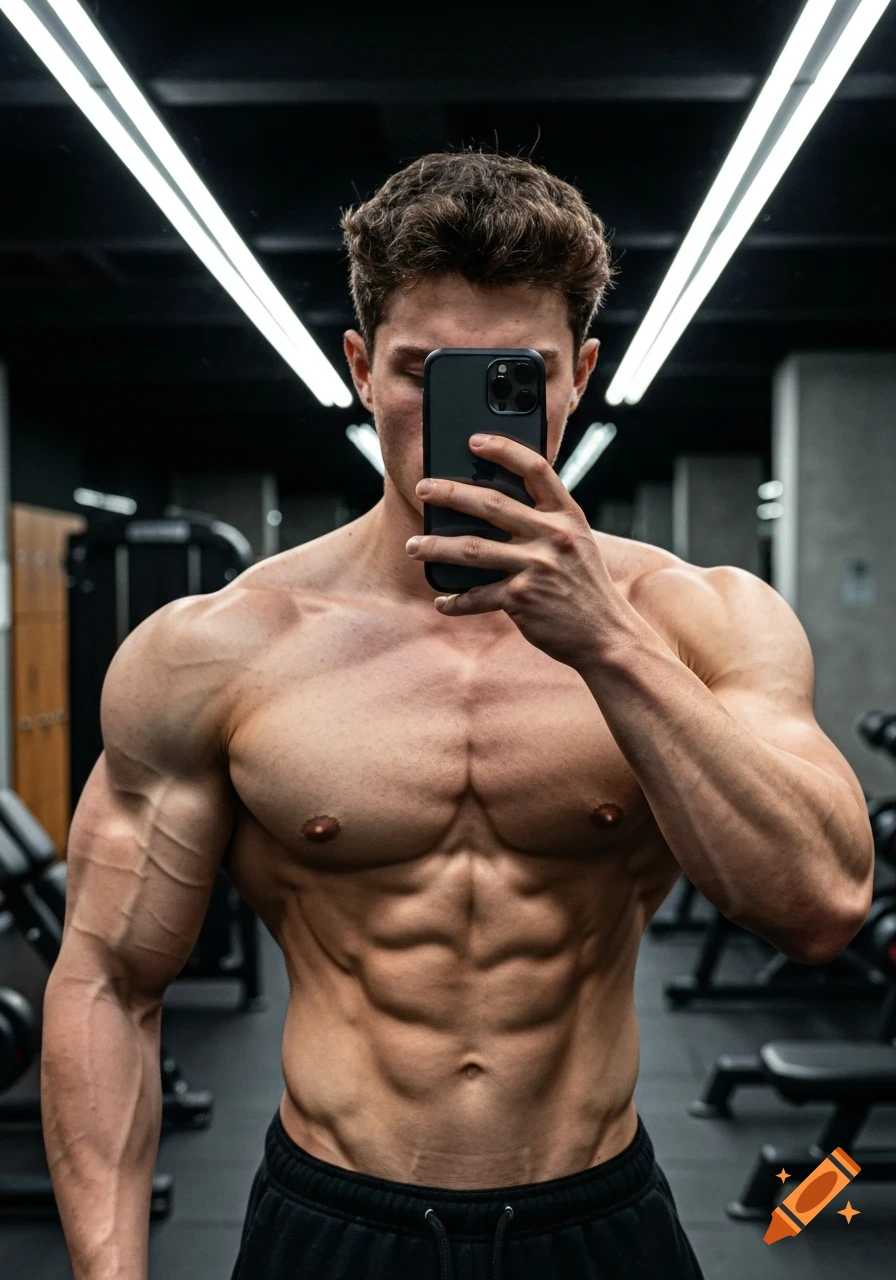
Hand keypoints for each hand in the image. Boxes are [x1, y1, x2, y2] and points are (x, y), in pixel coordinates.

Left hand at [406, 433, 633, 669]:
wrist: (607, 635)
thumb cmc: (585, 586)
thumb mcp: (577, 543)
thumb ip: (546, 523)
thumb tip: (491, 509)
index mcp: (567, 516)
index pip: (535, 469)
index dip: (504, 449)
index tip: (474, 440)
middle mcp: (553, 537)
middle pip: (492, 505)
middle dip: (450, 493)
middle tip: (423, 488)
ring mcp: (537, 568)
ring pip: (472, 549)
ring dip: (435, 547)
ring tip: (413, 546)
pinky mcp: (522, 599)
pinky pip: (477, 596)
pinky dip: (456, 601)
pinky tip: (442, 601)